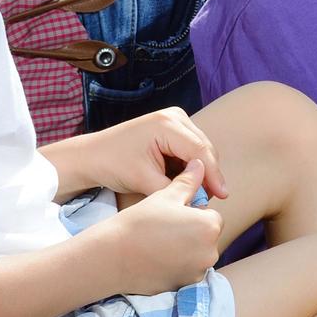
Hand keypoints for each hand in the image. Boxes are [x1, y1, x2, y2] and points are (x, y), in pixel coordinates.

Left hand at [75, 107, 226, 200]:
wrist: (92, 155)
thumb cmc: (113, 165)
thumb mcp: (145, 181)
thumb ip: (176, 189)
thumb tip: (201, 201)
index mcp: (166, 124)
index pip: (201, 151)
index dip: (214, 175)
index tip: (223, 196)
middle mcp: (174, 116)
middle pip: (205, 148)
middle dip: (210, 174)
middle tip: (211, 199)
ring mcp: (174, 119)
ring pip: (201, 149)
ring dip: (201, 170)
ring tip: (199, 194)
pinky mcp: (172, 127)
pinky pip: (191, 148)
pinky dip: (192, 165)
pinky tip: (188, 182)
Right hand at [98, 161, 226, 294]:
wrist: (114, 256)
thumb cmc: (140, 222)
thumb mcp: (165, 196)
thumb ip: (188, 182)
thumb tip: (200, 164)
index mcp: (210, 226)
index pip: (212, 216)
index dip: (193, 213)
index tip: (172, 215)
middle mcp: (211, 251)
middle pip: (208, 237)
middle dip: (193, 232)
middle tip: (164, 229)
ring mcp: (199, 271)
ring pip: (199, 254)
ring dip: (188, 249)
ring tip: (160, 244)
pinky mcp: (187, 285)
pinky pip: (189, 270)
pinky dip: (179, 265)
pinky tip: (158, 259)